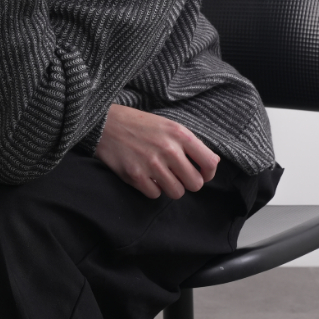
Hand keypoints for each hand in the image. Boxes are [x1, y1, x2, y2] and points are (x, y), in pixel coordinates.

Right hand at [95, 104, 219, 199]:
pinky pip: (155, 195)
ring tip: (161, 176)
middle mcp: (168, 149)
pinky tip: (146, 177)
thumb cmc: (139, 124)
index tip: (200, 173)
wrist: (105, 123)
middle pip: (195, 184)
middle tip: (177, 176)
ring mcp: (152, 164)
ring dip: (170, 187)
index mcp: (180, 134)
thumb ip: (190, 143)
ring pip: (176, 193)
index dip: (208, 173)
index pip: (209, 163)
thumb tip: (212, 162)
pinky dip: (152, 189)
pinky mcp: (135, 175)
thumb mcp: (168, 125)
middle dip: (188, 183)